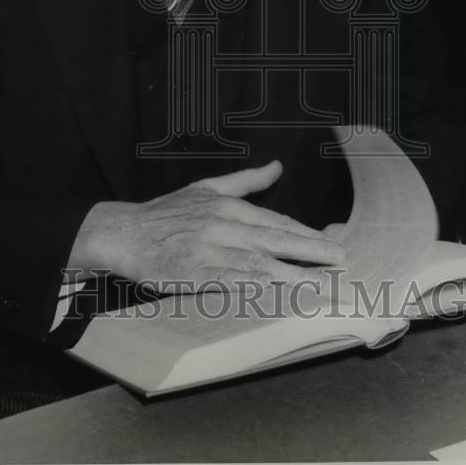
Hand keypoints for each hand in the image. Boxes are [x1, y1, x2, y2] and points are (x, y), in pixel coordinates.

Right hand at [67, 160, 344, 292]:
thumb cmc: (166, 214)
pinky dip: (255, 289)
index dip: (306, 235)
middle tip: (340, 259)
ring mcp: (208, 249)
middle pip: (274, 240)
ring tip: (321, 284)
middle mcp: (222, 224)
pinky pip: (230, 282)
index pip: (275, 223)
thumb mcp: (205, 188)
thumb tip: (276, 167)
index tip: (333, 244)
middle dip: (310, 250)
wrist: (125, 232)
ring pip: (257, 263)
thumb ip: (244, 181)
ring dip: (292, 274)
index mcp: (227, 206)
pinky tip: (276, 296)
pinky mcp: (193, 273)